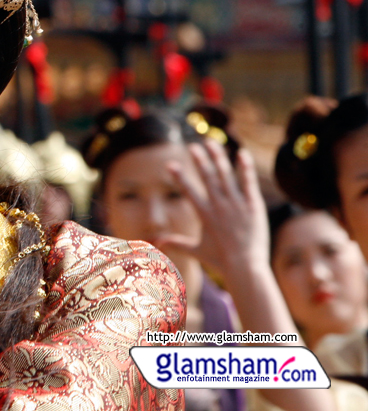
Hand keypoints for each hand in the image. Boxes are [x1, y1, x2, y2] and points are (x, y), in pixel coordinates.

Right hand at [161, 140, 270, 280]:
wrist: (246, 267)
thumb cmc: (220, 261)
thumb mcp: (196, 250)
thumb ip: (177, 243)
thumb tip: (157, 243)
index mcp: (204, 214)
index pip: (188, 190)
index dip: (179, 176)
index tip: (170, 164)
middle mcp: (218, 206)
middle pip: (207, 177)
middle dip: (199, 160)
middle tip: (192, 146)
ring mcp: (236, 204)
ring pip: (225, 175)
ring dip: (217, 157)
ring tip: (211, 143)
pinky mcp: (253, 205)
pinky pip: (248, 182)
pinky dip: (244, 167)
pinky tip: (241, 153)